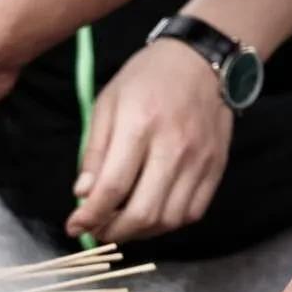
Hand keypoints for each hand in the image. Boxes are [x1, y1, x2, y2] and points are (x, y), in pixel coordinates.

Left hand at [65, 40, 232, 242]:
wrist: (201, 58)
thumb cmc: (147, 78)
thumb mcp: (107, 104)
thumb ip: (94, 151)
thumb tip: (83, 195)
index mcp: (140, 125)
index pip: (113, 187)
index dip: (91, 216)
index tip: (75, 227)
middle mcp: (174, 146)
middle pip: (143, 212)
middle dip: (114, 232)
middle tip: (98, 231)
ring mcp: (200, 160)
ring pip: (168, 220)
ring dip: (140, 232)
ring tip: (122, 224)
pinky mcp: (217, 167)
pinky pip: (192, 212)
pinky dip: (168, 224)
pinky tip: (151, 214)